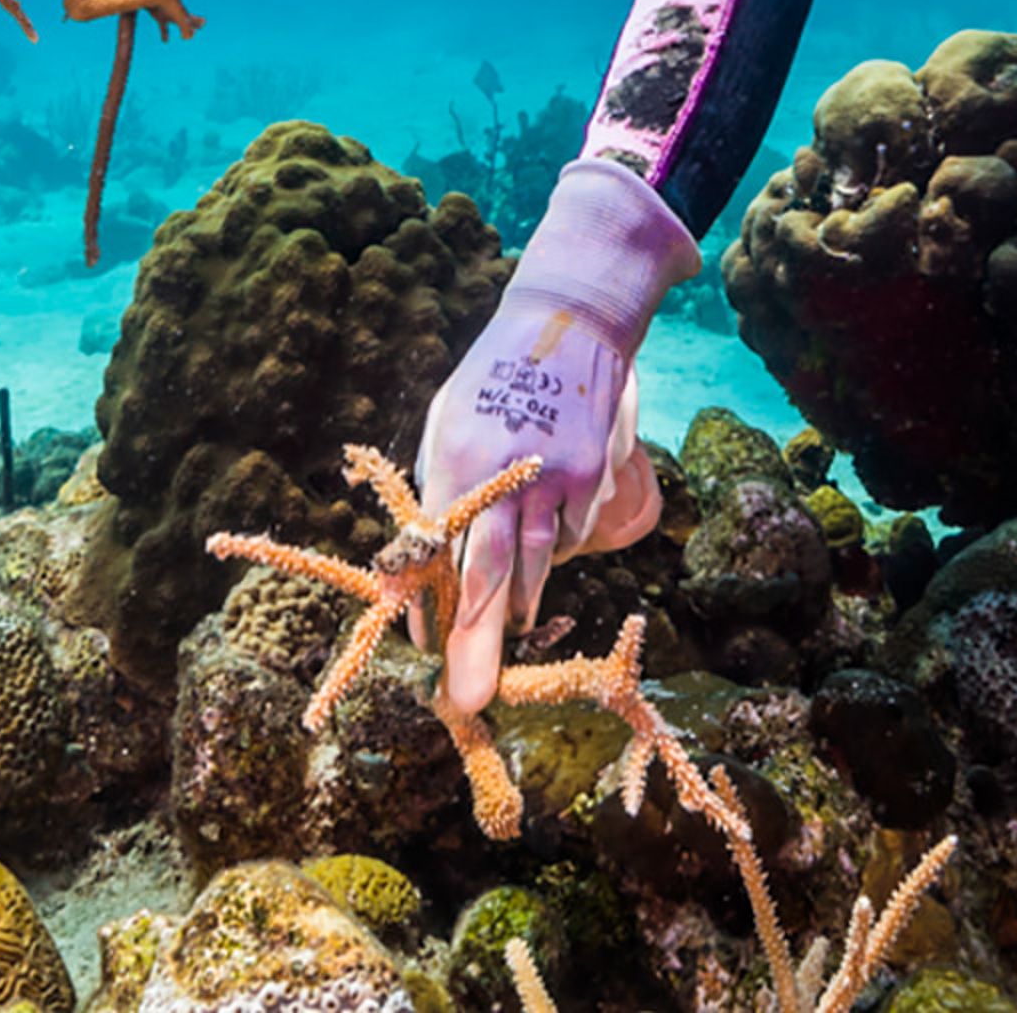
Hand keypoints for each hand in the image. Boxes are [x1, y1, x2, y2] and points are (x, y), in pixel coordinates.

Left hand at [415, 160, 695, 716]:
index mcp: (456, 459)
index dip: (431, 606)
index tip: (423, 652)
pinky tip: (550, 536)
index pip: (438, 550)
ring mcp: (556, 478)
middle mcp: (504, 475)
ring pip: (538, 565)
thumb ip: (444, 486)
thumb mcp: (450, 421)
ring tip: (517, 632)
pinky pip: (572, 537)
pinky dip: (558, 552)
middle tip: (469, 694)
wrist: (570, 320)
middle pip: (488, 573)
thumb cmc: (494, 376)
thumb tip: (430, 557)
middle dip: (477, 640)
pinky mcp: (593, 476)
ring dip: (522, 607)